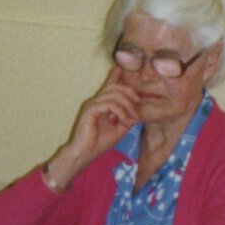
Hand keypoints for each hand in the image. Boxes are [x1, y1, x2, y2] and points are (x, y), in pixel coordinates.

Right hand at [45, 71, 139, 187]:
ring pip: (114, 94)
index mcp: (100, 104)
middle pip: (114, 87)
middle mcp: (95, 102)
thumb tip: (138, 111)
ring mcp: (92, 105)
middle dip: (129, 91)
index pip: (108, 86)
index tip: (122, 70)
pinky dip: (121, 112)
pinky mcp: (90, 110)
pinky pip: (110, 104)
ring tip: (134, 116)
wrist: (85, 153)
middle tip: (138, 102)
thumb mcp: (119, 129)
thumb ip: (126, 118)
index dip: (115, 76)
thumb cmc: (98, 143)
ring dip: (128, 104)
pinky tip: (125, 121)